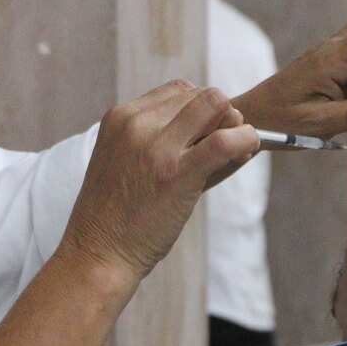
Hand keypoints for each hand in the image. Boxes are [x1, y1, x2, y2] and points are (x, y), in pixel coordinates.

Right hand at [62, 81, 260, 279]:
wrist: (98, 254)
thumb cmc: (116, 215)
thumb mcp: (126, 161)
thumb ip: (166, 140)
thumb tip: (221, 125)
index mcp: (121, 116)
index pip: (178, 91)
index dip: (200, 110)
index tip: (207, 134)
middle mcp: (136, 123)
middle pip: (200, 95)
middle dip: (220, 116)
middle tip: (226, 145)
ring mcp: (156, 146)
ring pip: (216, 106)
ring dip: (235, 125)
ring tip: (236, 151)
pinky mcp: (177, 173)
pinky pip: (225, 141)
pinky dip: (246, 140)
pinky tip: (248, 151)